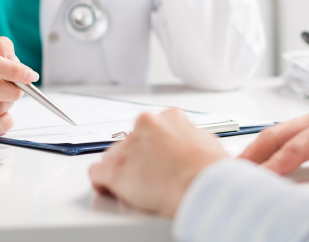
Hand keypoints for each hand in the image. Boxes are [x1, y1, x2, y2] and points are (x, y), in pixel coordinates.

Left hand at [89, 109, 228, 216]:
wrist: (205, 187)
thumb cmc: (211, 171)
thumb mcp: (209, 142)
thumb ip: (191, 138)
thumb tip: (191, 146)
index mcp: (170, 117)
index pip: (151, 128)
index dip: (153, 148)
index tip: (157, 160)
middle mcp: (145, 125)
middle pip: (131, 141)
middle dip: (137, 158)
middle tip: (150, 177)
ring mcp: (129, 146)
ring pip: (114, 156)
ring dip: (123, 170)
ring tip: (137, 188)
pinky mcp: (115, 168)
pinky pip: (97, 173)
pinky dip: (103, 183)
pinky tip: (112, 190)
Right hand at [240, 89, 308, 187]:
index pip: (298, 144)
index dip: (277, 163)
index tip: (259, 177)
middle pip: (278, 132)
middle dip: (254, 151)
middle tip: (232, 170)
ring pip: (281, 132)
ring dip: (260, 148)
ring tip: (241, 166)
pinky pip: (291, 137)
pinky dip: (274, 147)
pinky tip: (265, 160)